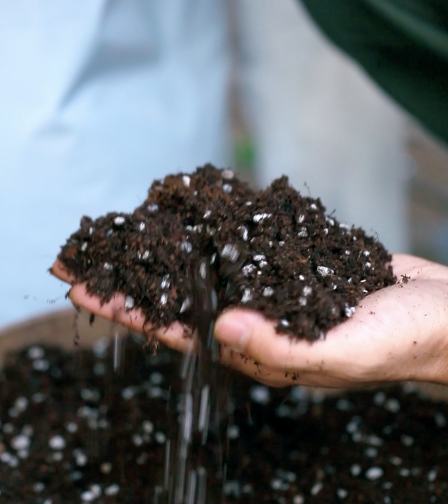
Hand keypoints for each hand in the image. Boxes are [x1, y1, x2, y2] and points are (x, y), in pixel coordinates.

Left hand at [51, 254, 447, 387]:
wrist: (444, 313)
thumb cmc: (405, 340)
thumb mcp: (348, 351)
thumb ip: (283, 345)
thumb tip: (218, 327)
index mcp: (261, 351)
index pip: (180, 332)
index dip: (131, 311)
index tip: (86, 291)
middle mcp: (257, 321)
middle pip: (180, 298)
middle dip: (133, 279)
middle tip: (86, 258)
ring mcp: (273, 292)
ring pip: (205, 269)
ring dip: (165, 252)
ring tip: (127, 234)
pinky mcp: (291, 265)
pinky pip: (241, 246)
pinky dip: (211, 232)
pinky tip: (190, 219)